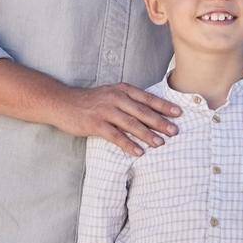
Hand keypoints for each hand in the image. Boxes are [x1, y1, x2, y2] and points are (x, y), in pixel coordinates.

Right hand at [58, 84, 181, 158]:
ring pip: (131, 124)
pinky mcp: (95, 124)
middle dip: (160, 122)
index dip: (164, 106)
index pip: (147, 98)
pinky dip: (128, 145)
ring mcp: (105, 111)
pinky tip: (138, 152)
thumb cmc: (90, 101)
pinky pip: (115, 136)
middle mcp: (115, 98)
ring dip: (147, 135)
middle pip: (142, 111)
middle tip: (175, 131)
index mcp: (121, 90)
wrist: (63, 103)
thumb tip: (150, 112)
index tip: (179, 113)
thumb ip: (128, 100)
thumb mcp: (110, 94)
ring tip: (161, 144)